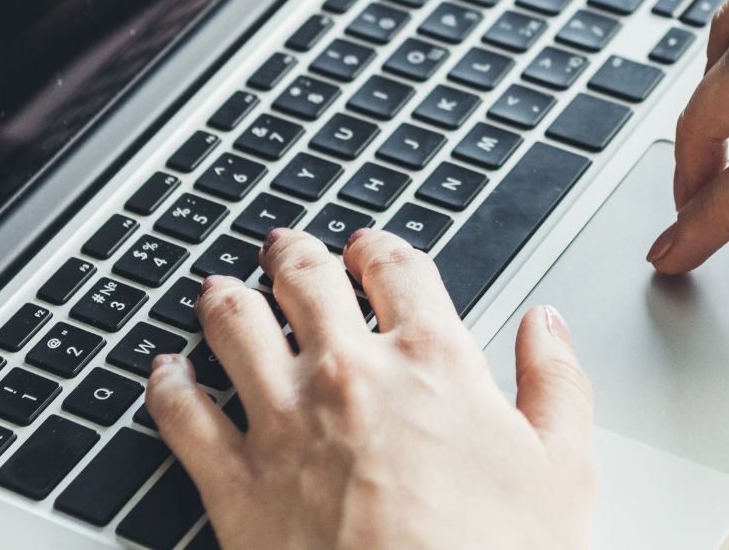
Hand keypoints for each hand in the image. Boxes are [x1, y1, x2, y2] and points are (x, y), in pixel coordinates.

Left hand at [145, 228, 596, 548]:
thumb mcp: (563, 471)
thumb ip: (556, 384)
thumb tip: (546, 327)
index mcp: (431, 362)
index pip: (397, 272)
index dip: (378, 249)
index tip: (368, 246)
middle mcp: (348, 374)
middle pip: (306, 282)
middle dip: (293, 256)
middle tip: (285, 248)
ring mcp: (283, 423)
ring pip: (234, 327)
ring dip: (225, 298)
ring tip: (220, 289)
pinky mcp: (234, 481)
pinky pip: (182, 414)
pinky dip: (168, 385)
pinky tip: (166, 373)